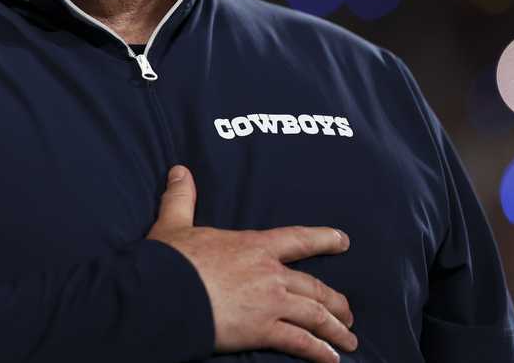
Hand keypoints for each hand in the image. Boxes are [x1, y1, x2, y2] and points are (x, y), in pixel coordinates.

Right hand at [146, 165, 356, 362]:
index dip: (323, 239)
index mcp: (253, 246)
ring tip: (348, 341)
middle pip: (314, 286)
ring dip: (335, 329)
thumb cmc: (170, 260)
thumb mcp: (174, 223)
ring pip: (314, 315)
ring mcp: (270, 303)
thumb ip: (182, 198)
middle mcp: (270, 274)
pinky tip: (331, 359)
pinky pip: (300, 342)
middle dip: (335, 300)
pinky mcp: (262, 331)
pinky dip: (319, 351)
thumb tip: (179, 170)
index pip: (297, 239)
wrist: (164, 292)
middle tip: (348, 312)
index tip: (343, 241)